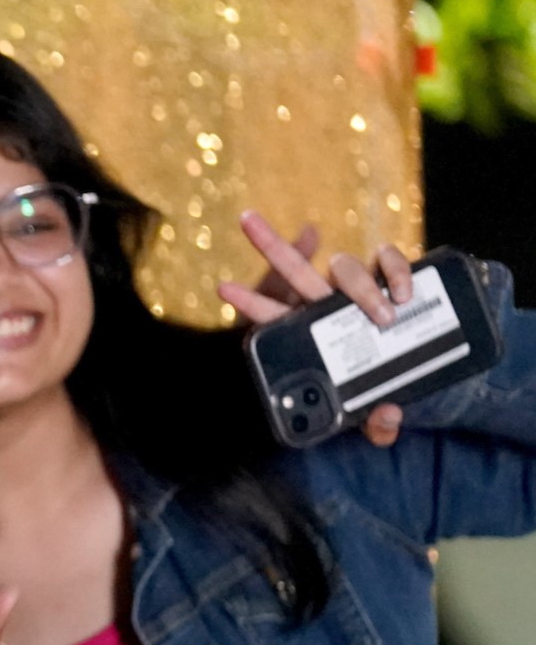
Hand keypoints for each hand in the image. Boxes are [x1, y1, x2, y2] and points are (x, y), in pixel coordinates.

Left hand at [218, 210, 409, 447]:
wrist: (420, 369)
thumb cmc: (382, 391)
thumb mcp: (376, 417)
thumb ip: (377, 424)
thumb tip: (387, 415)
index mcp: (311, 334)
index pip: (276, 318)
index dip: (252, 304)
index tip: (223, 288)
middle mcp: (328, 306)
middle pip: (294, 272)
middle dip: (270, 246)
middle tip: (244, 219)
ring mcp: (358, 290)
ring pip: (345, 266)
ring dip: (361, 287)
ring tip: (384, 315)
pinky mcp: (391, 278)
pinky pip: (387, 259)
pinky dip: (395, 269)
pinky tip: (404, 292)